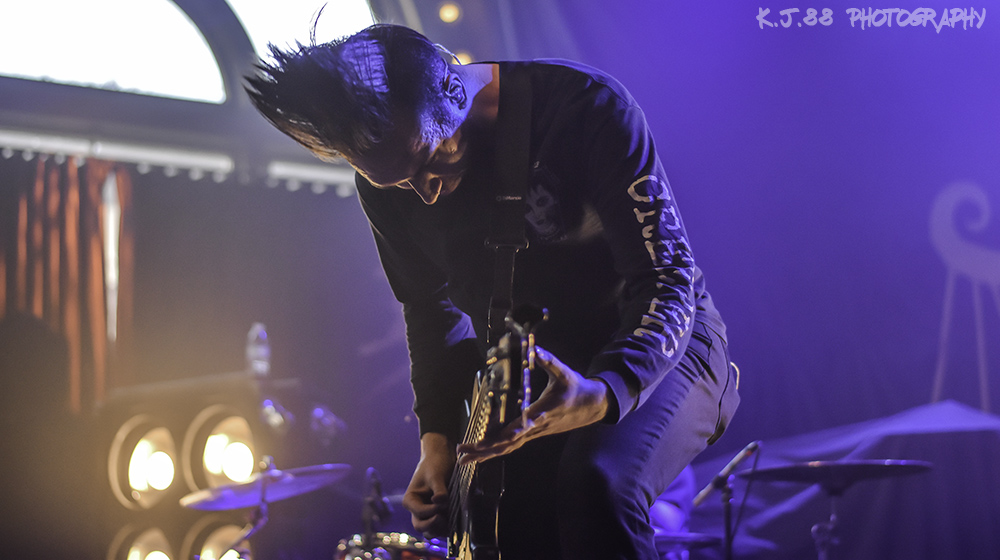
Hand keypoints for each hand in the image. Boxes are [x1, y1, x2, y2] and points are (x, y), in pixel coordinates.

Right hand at [402, 432, 454, 536]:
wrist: (442, 458)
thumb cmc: (435, 464)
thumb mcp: (436, 475)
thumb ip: (439, 490)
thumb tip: (440, 502)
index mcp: (410, 500)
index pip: (419, 512)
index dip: (431, 511)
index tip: (443, 504)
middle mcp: (416, 509)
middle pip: (420, 526)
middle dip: (433, 524)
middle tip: (445, 518)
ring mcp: (427, 514)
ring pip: (430, 531)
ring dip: (440, 529)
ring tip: (451, 520)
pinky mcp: (438, 515)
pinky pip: (440, 528)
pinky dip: (446, 527)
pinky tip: (455, 520)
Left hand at [456, 346, 608, 463]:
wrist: (592, 406)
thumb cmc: (576, 388)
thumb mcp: (564, 373)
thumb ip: (549, 361)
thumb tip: (534, 349)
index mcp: (543, 412)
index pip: (525, 425)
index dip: (510, 432)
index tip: (494, 439)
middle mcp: (536, 427)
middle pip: (508, 442)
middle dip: (485, 449)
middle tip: (462, 453)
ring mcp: (534, 433)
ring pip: (508, 447)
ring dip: (485, 454)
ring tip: (463, 460)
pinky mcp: (533, 434)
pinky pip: (512, 445)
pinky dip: (495, 451)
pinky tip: (481, 455)